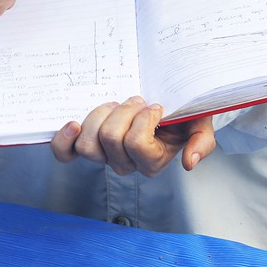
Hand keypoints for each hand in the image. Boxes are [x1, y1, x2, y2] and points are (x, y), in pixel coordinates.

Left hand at [50, 96, 215, 177]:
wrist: (164, 106)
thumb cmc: (182, 116)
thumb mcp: (201, 125)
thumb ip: (201, 143)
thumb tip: (190, 162)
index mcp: (151, 162)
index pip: (136, 143)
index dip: (144, 119)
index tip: (156, 107)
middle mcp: (125, 164)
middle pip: (110, 139)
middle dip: (124, 111)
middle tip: (137, 102)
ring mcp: (103, 156)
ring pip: (88, 143)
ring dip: (101, 115)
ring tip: (116, 105)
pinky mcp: (84, 146)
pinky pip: (65, 153)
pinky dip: (64, 139)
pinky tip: (73, 124)